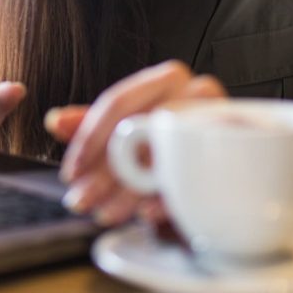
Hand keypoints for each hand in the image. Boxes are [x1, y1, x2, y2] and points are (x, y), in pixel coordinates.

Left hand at [47, 61, 225, 225]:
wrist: (230, 158)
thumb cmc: (173, 140)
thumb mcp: (129, 131)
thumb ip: (92, 125)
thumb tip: (55, 120)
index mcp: (166, 79)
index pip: (117, 102)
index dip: (88, 139)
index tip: (71, 172)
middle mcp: (195, 91)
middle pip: (139, 130)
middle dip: (103, 172)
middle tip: (81, 201)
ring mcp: (219, 119)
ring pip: (163, 153)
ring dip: (128, 189)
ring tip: (105, 213)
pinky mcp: (236, 150)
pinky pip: (196, 174)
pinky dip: (166, 196)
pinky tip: (144, 213)